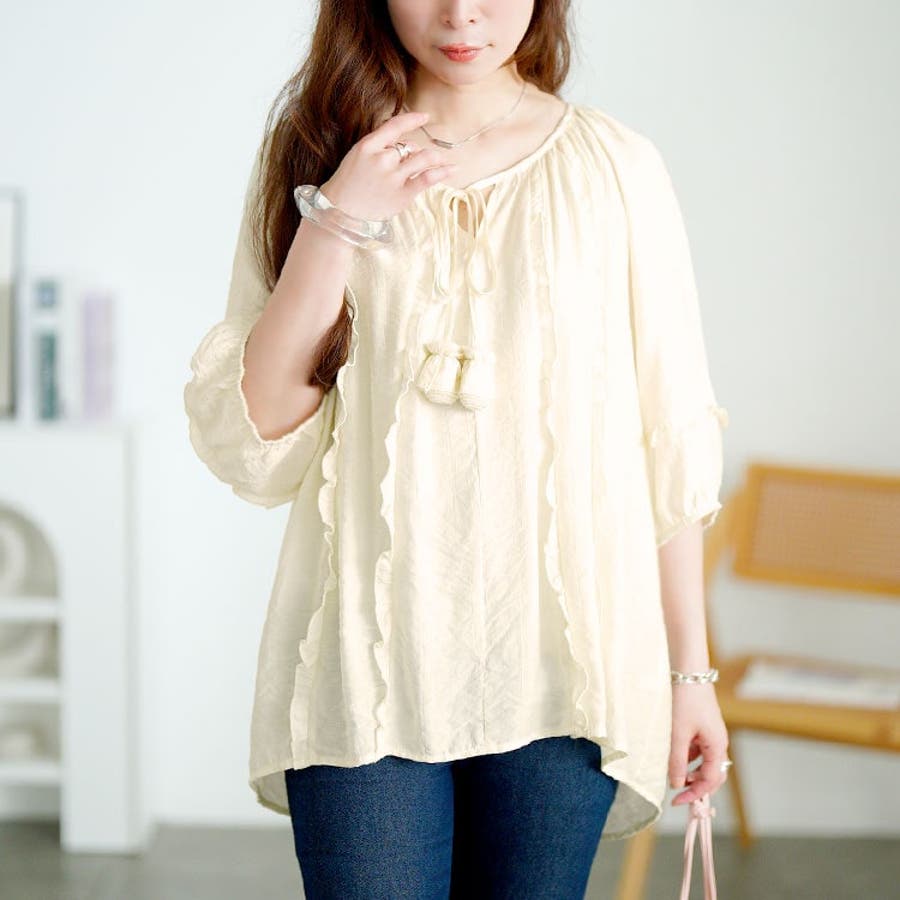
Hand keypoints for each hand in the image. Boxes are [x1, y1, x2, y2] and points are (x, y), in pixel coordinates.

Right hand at [319, 110, 457, 221]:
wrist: (340, 213)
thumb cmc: (348, 185)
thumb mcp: (358, 157)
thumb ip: (380, 147)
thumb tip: (408, 146)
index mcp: (368, 146)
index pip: (395, 126)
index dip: (413, 119)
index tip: (425, 117)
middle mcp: (382, 159)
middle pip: (409, 146)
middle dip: (413, 152)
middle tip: (413, 160)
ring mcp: (393, 177)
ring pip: (423, 158)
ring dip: (434, 158)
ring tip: (442, 159)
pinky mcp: (403, 194)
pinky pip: (427, 179)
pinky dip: (442, 172)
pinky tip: (452, 168)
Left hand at [668, 682, 729, 805]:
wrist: (687, 670)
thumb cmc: (684, 700)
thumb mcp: (678, 733)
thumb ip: (676, 760)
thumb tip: (675, 784)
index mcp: (718, 746)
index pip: (711, 780)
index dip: (695, 793)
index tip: (677, 801)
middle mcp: (718, 742)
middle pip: (711, 773)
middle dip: (695, 786)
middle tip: (677, 794)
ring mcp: (710, 733)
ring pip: (702, 761)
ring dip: (688, 770)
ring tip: (670, 772)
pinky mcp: (701, 726)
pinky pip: (696, 748)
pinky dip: (685, 755)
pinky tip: (671, 754)